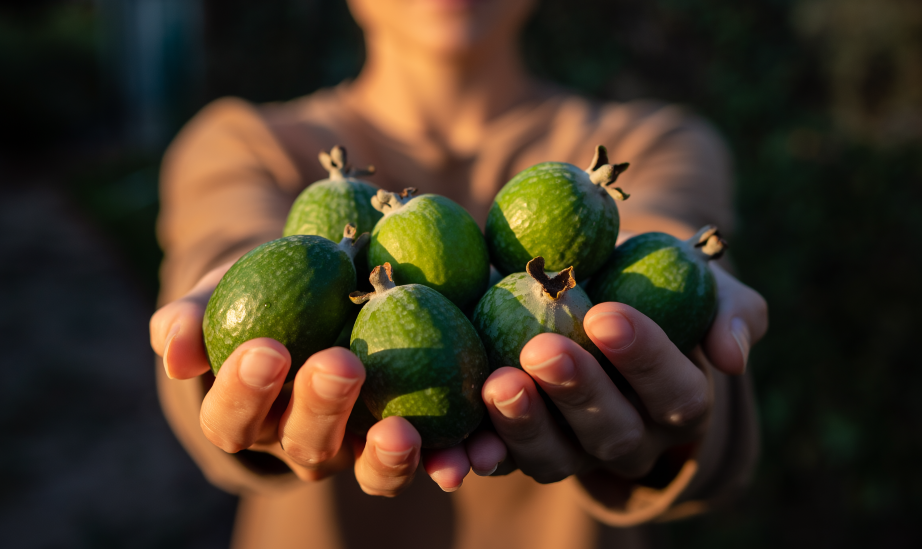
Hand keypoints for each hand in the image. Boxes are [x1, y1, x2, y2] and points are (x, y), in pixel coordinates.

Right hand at [149, 263, 505, 494]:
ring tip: (402, 431)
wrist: (321, 286)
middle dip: (319, 409)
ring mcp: (359, 446)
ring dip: (387, 456)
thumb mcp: (222, 291)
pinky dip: (449, 456)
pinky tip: (469, 447)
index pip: (232, 418)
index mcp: (247, 415)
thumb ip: (193, 315)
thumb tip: (171, 344)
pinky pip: (430, 456)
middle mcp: (301, 442)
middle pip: (305, 444)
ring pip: (370, 468)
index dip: (243, 392)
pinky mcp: (411, 437)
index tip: (264, 348)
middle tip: (339, 364)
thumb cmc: (260, 287)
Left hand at [477, 263, 767, 482]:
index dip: (644, 358)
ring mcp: (572, 450)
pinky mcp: (520, 449)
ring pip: (555, 457)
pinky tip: (459, 445)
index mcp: (679, 402)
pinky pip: (501, 461)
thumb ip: (728, 310)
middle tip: (541, 348)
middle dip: (577, 392)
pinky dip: (478, 455)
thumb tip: (731, 356)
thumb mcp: (698, 281)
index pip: (675, 391)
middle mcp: (629, 437)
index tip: (606, 313)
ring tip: (498, 384)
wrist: (588, 285)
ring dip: (524, 426)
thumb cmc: (648, 277)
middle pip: (611, 431)